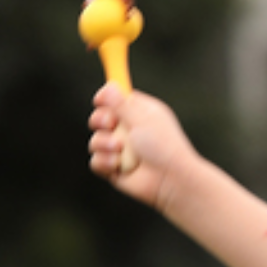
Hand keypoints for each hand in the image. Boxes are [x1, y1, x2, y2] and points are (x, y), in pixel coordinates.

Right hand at [87, 83, 194, 209]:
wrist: (171, 180)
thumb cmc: (163, 146)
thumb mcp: (142, 119)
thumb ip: (122, 104)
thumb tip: (110, 86)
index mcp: (141, 114)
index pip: (117, 99)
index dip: (106, 98)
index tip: (101, 100)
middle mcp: (130, 130)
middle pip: (100, 117)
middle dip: (100, 120)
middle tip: (110, 124)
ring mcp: (121, 150)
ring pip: (96, 140)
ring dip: (103, 143)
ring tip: (119, 149)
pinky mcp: (115, 169)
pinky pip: (96, 161)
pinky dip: (104, 163)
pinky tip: (117, 166)